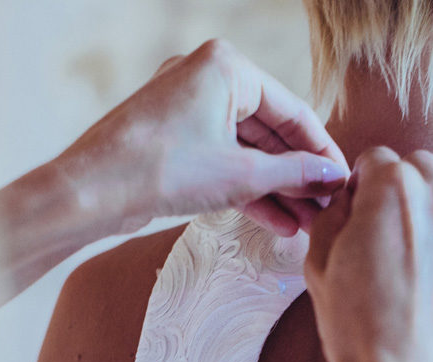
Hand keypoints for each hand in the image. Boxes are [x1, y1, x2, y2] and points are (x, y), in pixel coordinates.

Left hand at [54, 38, 348, 236]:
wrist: (89, 193)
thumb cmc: (159, 170)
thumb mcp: (240, 174)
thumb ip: (293, 173)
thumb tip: (330, 176)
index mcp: (227, 67)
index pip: (293, 111)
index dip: (322, 152)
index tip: (343, 182)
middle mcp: (207, 77)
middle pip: (271, 131)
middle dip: (299, 176)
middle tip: (326, 209)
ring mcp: (189, 107)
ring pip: (247, 149)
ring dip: (276, 188)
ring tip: (306, 224)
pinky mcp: (176, 137)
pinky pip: (223, 159)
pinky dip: (247, 188)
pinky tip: (277, 221)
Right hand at [304, 147, 432, 361]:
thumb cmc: (358, 327)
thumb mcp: (319, 264)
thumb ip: (332, 215)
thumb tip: (345, 200)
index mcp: (391, 188)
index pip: (373, 158)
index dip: (356, 185)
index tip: (350, 212)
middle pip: (414, 166)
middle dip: (393, 186)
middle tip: (373, 228)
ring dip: (423, 201)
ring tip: (402, 244)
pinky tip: (422, 266)